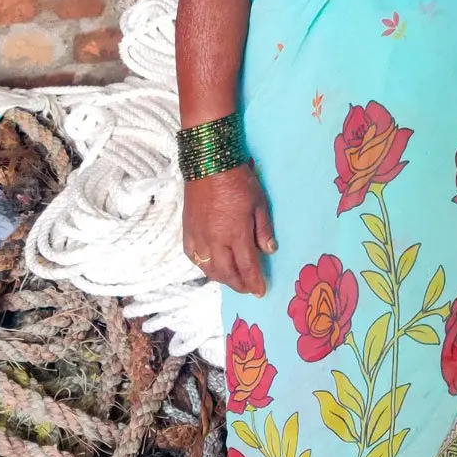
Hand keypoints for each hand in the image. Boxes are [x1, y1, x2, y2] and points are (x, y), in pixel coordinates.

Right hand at [181, 164, 275, 296]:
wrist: (208, 164)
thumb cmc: (239, 181)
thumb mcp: (259, 203)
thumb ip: (264, 229)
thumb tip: (269, 251)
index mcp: (236, 234)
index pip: (247, 266)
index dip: (254, 282)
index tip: (260, 292)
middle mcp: (215, 241)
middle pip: (227, 272)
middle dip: (239, 284)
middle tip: (248, 289)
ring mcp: (198, 237)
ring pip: (208, 268)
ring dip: (222, 278)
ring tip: (233, 280)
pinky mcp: (187, 230)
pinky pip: (193, 256)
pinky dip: (202, 266)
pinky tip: (210, 266)